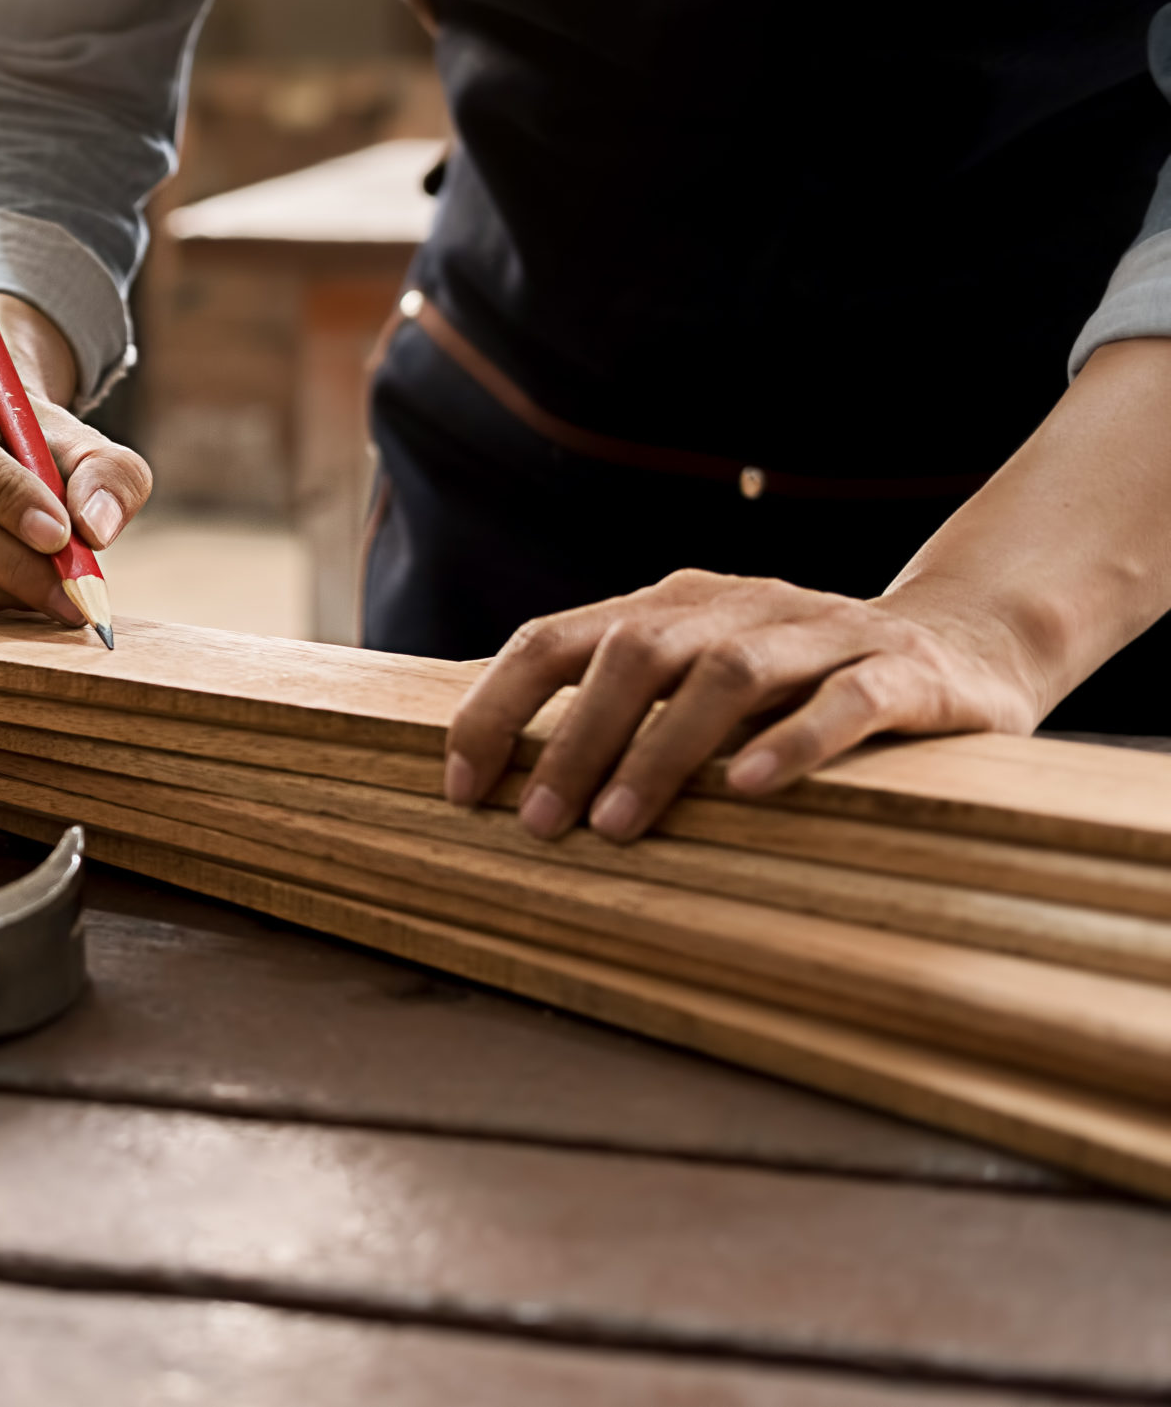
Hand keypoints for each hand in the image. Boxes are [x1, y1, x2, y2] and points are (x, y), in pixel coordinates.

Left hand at [441, 569, 1048, 841]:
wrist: (970, 639)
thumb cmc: (800, 680)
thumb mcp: (699, 675)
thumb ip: (616, 702)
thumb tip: (490, 766)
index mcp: (675, 605)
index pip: (557, 639)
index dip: (499, 707)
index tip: (461, 785)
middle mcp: (740, 606)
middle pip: (635, 653)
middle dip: (575, 739)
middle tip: (538, 822)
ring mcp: (825, 634)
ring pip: (727, 673)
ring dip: (661, 750)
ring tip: (618, 826)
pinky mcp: (906, 675)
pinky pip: (845, 701)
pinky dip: (792, 743)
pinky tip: (748, 789)